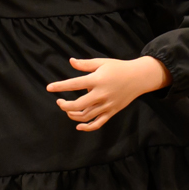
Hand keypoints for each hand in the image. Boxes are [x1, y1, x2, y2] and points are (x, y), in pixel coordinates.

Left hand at [46, 55, 168, 132]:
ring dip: (73, 115)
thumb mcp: (102, 62)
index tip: (49, 88)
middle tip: (59, 101)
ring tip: (67, 109)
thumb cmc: (118, 68)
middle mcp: (101, 94)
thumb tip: (70, 61)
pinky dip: (87, 127)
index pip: (74, 84)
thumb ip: (85, 64)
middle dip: (65, 105)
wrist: (139, 77)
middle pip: (78, 105)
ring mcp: (107, 105)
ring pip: (86, 116)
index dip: (60, 86)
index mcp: (97, 80)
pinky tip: (78, 126)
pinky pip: (98, 123)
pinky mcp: (112, 112)